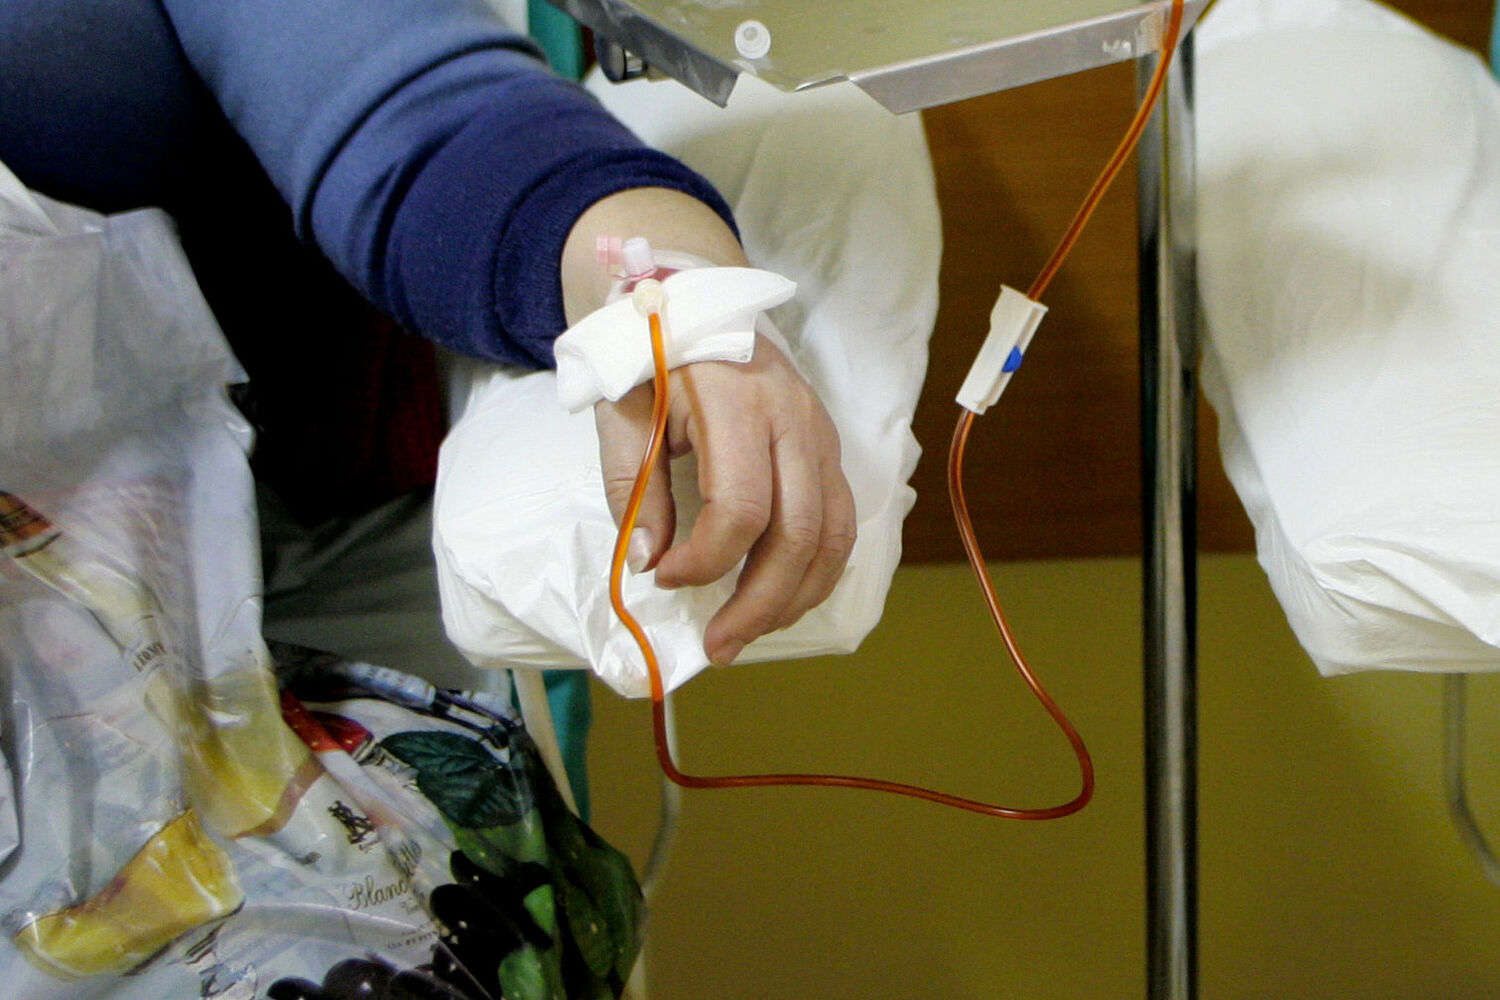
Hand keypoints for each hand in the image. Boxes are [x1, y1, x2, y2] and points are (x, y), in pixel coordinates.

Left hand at [593, 335, 855, 664]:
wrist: (693, 301)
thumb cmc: (651, 357)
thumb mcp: (623, 414)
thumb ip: (633, 488)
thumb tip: (647, 563)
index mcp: (736, 402)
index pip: (742, 506)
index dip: (706, 559)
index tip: (664, 577)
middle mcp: (794, 419)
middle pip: (799, 532)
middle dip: (759, 602)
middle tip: (719, 645)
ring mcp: (821, 434)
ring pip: (833, 536)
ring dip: (794, 598)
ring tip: (749, 634)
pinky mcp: (829, 447)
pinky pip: (841, 523)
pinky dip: (816, 572)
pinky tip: (779, 599)